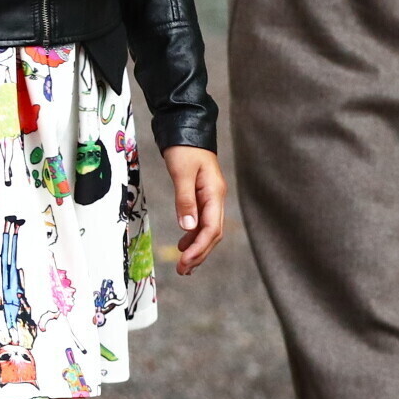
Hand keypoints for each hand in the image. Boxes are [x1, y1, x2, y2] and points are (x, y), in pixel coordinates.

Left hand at [162, 145, 225, 274]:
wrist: (186, 128)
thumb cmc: (184, 148)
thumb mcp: (182, 173)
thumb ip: (185, 200)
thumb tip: (188, 227)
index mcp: (215, 193)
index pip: (211, 229)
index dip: (199, 248)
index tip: (184, 262)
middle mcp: (216, 198)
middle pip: (213, 234)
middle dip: (199, 254)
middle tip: (183, 270)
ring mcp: (210, 198)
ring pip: (208, 230)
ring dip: (197, 248)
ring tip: (184, 265)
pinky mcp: (202, 196)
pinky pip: (201, 222)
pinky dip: (193, 236)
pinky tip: (184, 245)